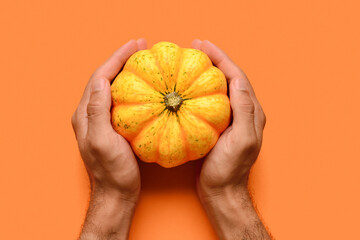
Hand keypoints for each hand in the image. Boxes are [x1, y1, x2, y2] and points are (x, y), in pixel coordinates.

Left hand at [71, 39, 146, 239]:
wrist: (116, 193)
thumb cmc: (111, 171)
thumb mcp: (102, 141)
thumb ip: (96, 111)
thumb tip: (100, 80)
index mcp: (85, 113)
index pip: (99, 77)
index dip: (116, 58)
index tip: (134, 45)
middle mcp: (91, 113)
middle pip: (105, 78)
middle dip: (122, 60)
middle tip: (141, 47)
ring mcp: (102, 120)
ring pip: (114, 87)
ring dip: (128, 71)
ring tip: (144, 60)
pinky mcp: (114, 127)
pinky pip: (123, 100)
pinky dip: (134, 88)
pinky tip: (147, 87)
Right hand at [193, 40, 270, 238]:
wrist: (221, 191)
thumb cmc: (230, 170)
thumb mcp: (242, 140)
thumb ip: (244, 110)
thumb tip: (237, 81)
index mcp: (252, 112)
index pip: (238, 77)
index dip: (222, 58)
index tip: (204, 46)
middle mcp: (244, 112)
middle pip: (230, 78)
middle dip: (214, 60)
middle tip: (196, 47)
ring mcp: (231, 119)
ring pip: (220, 88)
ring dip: (207, 72)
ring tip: (191, 61)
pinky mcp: (218, 127)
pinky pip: (210, 102)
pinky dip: (200, 90)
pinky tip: (188, 88)